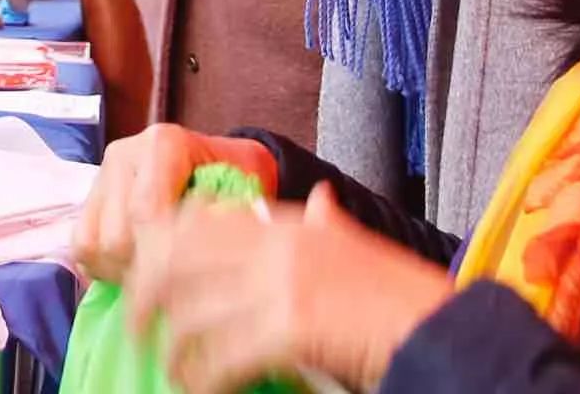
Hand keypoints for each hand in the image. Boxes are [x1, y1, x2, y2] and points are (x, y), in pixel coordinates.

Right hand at [75, 123, 275, 281]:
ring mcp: (102, 174)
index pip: (145, 212)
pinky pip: (80, 244)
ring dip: (118, 272)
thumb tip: (210, 259)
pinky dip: (100, 267)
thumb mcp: (246, 188)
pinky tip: (129, 271)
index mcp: (164, 144)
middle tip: (173, 287)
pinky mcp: (90, 196)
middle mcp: (125, 153)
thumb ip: (228, 215)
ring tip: (150, 279)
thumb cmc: (237, 176)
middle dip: (143, 271)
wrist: (221, 159)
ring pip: (91, 243)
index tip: (185, 281)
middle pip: (116, 235)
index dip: (161, 257)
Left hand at [123, 183, 453, 393]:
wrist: (443, 333)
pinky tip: (201, 389)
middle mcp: (279, 246)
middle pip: (180, 257)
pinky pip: (221, 355)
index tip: (144, 274)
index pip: (202, 220)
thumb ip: (328, 226)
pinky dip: (203, 377)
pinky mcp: (290, 328)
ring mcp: (283, 284)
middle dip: (146, 292)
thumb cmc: (401, 300)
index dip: (162, 246)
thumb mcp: (358, 249)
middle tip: (136, 325)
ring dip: (174, 348)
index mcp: (290, 225)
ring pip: (192, 311)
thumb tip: (318, 203)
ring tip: (173, 370)